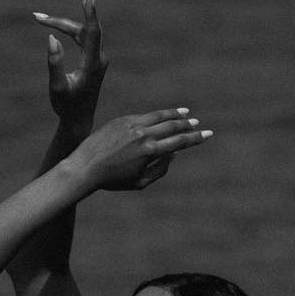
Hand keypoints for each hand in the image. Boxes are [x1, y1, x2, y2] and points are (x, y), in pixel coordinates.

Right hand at [32, 0, 107, 133]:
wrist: (79, 120)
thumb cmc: (66, 106)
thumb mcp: (56, 88)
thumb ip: (54, 63)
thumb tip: (52, 38)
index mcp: (92, 65)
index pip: (92, 33)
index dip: (90, 14)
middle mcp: (99, 59)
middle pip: (82, 30)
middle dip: (60, 22)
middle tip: (36, 17)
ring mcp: (98, 59)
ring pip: (81, 33)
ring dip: (62, 25)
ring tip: (40, 19)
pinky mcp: (95, 60)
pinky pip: (83, 38)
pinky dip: (69, 31)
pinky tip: (56, 25)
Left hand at [72, 109, 212, 191]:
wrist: (86, 166)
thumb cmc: (113, 180)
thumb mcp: (140, 182)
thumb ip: (160, 169)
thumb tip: (173, 154)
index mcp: (150, 152)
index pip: (180, 142)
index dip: (196, 138)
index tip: (208, 134)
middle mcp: (144, 135)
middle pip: (173, 126)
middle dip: (188, 125)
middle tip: (198, 124)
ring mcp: (133, 125)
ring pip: (160, 116)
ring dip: (175, 115)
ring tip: (186, 114)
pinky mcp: (123, 120)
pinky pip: (145, 116)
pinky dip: (157, 115)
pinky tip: (162, 116)